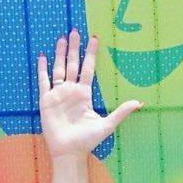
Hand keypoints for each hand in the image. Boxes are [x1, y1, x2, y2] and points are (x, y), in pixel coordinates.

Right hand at [37, 29, 141, 160]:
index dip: (91, 54)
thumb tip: (140, 103)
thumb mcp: (107, 124)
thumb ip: (122, 112)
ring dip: (60, 54)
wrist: (69, 152)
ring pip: (59, 68)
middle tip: (75, 30)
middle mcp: (71, 91)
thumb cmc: (87, 141)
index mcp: (84, 95)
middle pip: (73, 64)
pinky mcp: (46, 100)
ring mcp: (58, 94)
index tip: (94, 39)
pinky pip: (44, 81)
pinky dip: (43, 69)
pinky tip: (43, 56)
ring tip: (62, 38)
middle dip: (74, 48)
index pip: (88, 69)